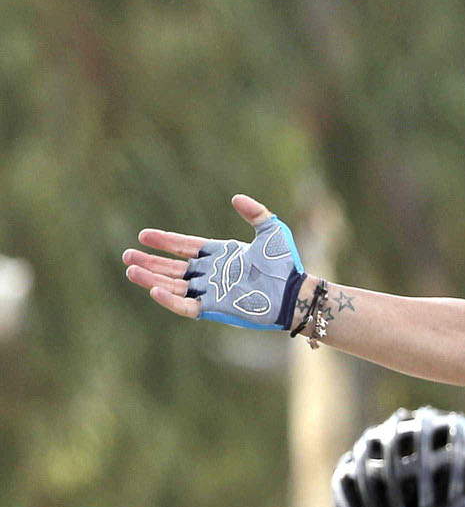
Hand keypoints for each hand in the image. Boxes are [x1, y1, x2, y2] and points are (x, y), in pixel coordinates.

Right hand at [125, 195, 305, 329]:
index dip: (165, 242)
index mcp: (221, 256)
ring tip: (130, 269)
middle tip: (127, 255)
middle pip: (174, 268)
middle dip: (150, 262)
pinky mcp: (215, 308)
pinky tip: (154, 289)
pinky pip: (186, 305)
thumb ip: (255, 213)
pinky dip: (169, 299)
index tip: (143, 236)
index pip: (186, 247)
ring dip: (152, 278)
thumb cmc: (286, 264)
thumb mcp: (272, 231)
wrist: (295, 292)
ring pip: (174, 285)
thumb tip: (236, 198)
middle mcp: (213, 274)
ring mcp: (212, 292)